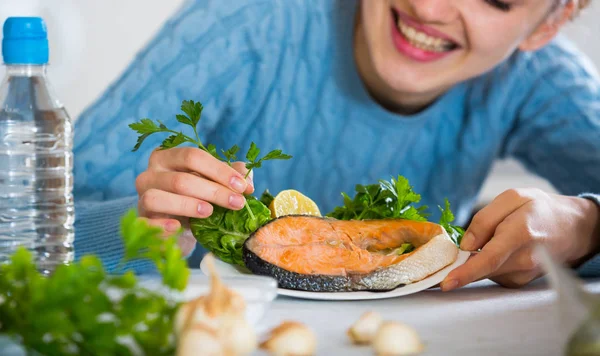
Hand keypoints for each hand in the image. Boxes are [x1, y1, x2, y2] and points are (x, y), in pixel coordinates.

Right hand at [134, 147, 253, 252]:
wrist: (176, 227)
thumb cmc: (196, 198)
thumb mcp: (213, 184)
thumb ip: (231, 177)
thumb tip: (248, 180)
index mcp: (168, 157)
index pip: (193, 156)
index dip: (220, 171)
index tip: (243, 187)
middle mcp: (150, 174)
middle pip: (181, 179)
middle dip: (214, 191)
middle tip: (237, 203)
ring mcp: (142, 197)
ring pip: (158, 197)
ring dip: (187, 204)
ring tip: (209, 212)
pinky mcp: (140, 221)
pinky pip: (146, 222)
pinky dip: (162, 225)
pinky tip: (178, 227)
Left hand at [441, 188, 599, 290]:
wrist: (572, 228)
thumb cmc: (540, 209)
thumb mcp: (512, 198)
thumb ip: (484, 219)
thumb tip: (466, 245)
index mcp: (520, 233)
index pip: (489, 258)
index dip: (465, 272)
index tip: (447, 283)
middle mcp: (524, 259)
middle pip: (482, 267)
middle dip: (462, 262)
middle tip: (455, 249)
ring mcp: (523, 274)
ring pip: (485, 271)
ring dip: (476, 259)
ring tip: (493, 239)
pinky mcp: (519, 281)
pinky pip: (492, 273)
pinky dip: (486, 263)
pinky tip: (498, 249)